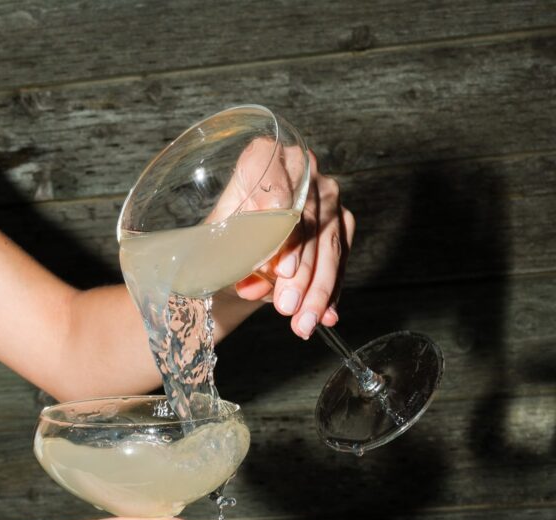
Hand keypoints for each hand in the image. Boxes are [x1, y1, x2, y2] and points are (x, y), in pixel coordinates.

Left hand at [234, 150, 354, 338]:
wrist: (240, 260)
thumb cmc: (224, 246)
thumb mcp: (218, 248)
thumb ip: (234, 257)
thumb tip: (254, 282)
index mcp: (260, 159)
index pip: (269, 168)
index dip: (275, 198)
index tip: (275, 233)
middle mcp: (299, 170)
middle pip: (307, 216)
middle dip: (299, 268)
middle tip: (287, 303)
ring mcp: (325, 197)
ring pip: (329, 242)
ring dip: (317, 288)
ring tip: (302, 321)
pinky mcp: (341, 224)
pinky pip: (340, 259)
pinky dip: (330, 292)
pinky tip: (324, 316)